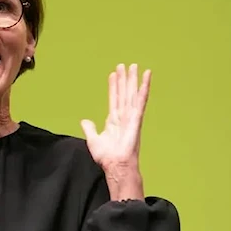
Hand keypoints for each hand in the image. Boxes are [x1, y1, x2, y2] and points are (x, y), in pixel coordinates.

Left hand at [80, 63, 150, 199]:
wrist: (115, 165)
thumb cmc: (107, 157)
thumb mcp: (93, 140)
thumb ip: (90, 129)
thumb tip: (85, 121)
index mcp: (114, 121)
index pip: (114, 99)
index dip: (113, 86)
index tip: (114, 74)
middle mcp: (124, 116)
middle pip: (124, 93)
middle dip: (124, 79)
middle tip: (125, 65)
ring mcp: (131, 117)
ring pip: (132, 94)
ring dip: (134, 80)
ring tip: (135, 67)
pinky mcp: (136, 119)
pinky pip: (140, 101)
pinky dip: (144, 89)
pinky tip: (146, 78)